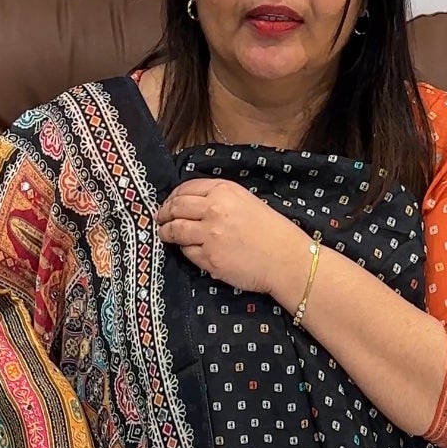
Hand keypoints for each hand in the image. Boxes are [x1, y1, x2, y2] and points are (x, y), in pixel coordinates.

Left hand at [156, 180, 304, 300]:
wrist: (286, 259)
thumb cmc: (272, 231)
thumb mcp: (246, 201)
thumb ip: (220, 198)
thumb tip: (195, 204)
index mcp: (224, 190)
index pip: (186, 188)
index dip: (173, 196)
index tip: (169, 203)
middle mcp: (213, 209)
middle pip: (176, 207)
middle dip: (164, 213)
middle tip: (160, 218)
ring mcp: (209, 235)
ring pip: (175, 230)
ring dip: (166, 232)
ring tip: (164, 234)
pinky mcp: (209, 258)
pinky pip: (187, 252)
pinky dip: (183, 250)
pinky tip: (186, 249)